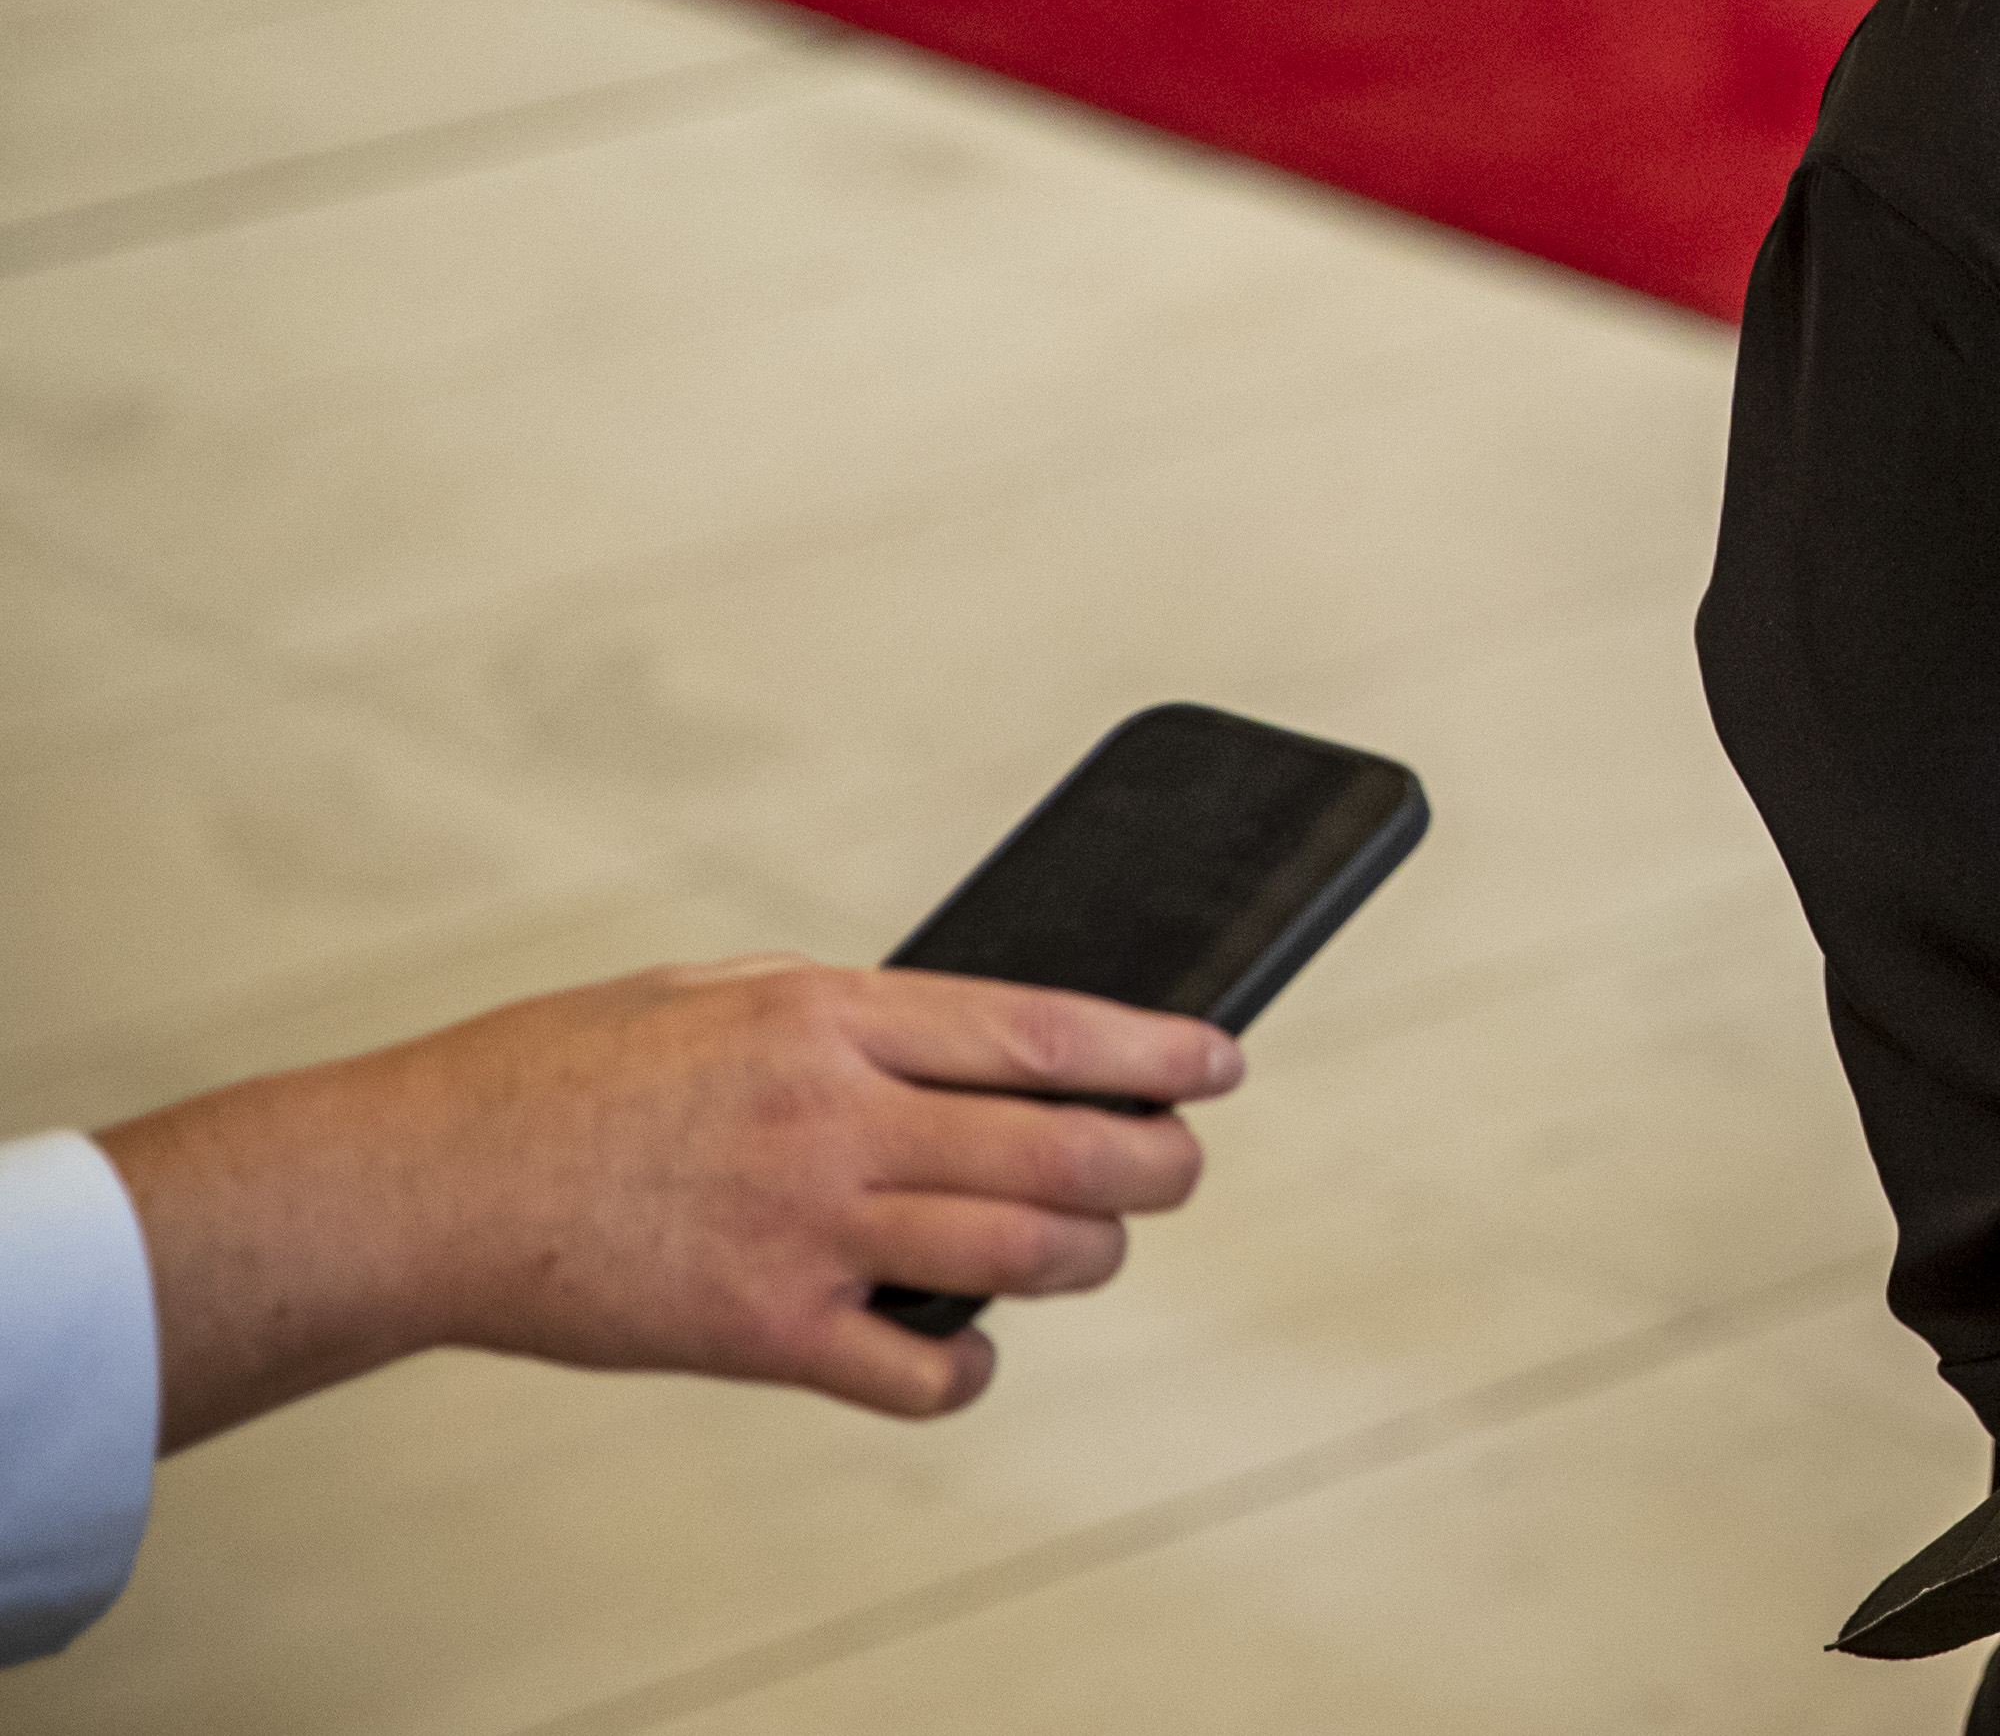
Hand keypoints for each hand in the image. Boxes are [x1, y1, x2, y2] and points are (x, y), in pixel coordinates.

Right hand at [95, 960, 1241, 1449]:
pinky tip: (967, 1349)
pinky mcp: (759, 1329)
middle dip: (1151, 1163)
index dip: (1149, 1050)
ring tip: (1097, 1242)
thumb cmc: (564, 1073)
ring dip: (1084, 1253)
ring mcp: (801, 1227)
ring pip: (1015, 1252)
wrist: (422, 1184)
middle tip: (1179, 1168)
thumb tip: (970, 1039)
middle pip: (1056, 1145)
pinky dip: (965, 1366)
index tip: (1220, 1062)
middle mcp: (831, 1118)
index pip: (1037, 1030)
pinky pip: (913, 1367)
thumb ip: (845, 1012)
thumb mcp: (713, 989)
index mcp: (827, 1015)